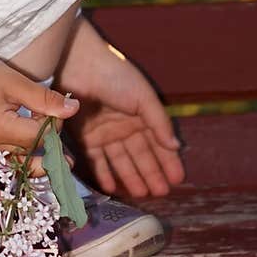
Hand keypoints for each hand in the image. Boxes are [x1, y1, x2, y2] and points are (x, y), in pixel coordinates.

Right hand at [0, 0, 77, 183]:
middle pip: (27, 155)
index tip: (54, 113)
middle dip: (45, 146)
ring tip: (46, 162)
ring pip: (11, 169)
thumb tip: (74, 109)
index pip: (38, 138)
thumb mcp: (15, 82)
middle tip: (61, 146)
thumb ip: (45, 99)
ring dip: (29, 165)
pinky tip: (10, 190)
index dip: (52, 127)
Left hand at [56, 17, 184, 199]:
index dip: (168, 161)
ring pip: (120, 160)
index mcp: (141, 115)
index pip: (158, 143)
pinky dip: (104, 173)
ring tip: (143, 194)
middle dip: (152, 174)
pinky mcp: (84, 135)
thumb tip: (176, 146)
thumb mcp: (143, 97)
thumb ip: (159, 122)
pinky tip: (113, 187)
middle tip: (161, 193)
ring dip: (131, 176)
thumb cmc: (115, 76)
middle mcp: (124, 126)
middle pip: (141, 155)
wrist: (79, 63)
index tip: (177, 179)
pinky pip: (96, 159)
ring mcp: (104, 132)